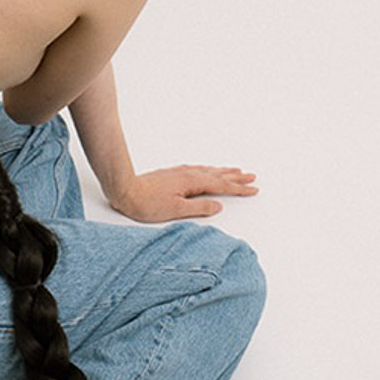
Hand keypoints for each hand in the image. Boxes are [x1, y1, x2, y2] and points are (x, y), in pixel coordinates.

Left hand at [110, 163, 258, 221]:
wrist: (125, 190)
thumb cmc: (147, 203)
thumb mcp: (176, 210)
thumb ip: (199, 208)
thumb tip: (218, 206)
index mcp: (192, 182)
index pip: (222, 185)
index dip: (239, 188)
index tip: (254, 189)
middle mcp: (188, 174)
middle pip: (218, 175)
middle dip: (236, 177)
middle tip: (252, 177)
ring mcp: (180, 173)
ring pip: (208, 171)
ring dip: (224, 172)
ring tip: (236, 171)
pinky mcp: (173, 174)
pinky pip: (198, 170)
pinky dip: (209, 170)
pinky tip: (208, 171)